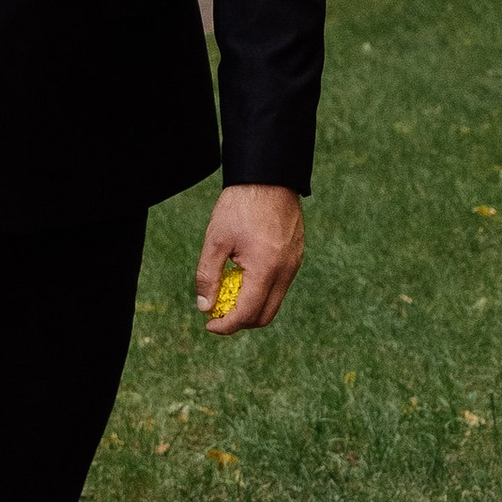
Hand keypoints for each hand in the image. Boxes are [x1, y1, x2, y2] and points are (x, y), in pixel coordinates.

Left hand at [195, 184, 304, 336]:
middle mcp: (286, 271)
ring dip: (251, 305)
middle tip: (219, 313)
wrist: (268, 176)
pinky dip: (262, 290)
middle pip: (265, 315)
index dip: (226, 325)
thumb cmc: (239, 206)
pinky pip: (280, 285)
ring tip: (229, 290)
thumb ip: (208, 276)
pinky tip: (244, 274)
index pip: (247, 313)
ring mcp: (294, 264)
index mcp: (266, 268)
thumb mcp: (216, 241)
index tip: (209, 324)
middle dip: (240, 321)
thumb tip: (205, 307)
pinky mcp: (296, 256)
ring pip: (274, 301)